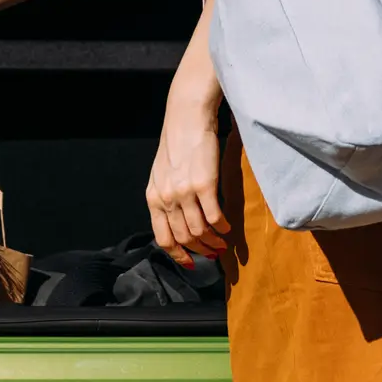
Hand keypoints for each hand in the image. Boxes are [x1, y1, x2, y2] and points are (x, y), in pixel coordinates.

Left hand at [146, 89, 227, 264]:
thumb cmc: (177, 145)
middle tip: (213, 252)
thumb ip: (166, 199)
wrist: (187, 119)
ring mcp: (184, 192)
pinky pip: (214, 216)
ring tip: (222, 241)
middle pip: (184, 237)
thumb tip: (179, 223)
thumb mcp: (162, 175)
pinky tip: (227, 227)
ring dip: (213, 241)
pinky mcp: (204, 184)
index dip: (178, 255)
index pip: (163, 238)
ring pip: (200, 230)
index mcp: (153, 198)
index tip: (191, 263)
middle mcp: (166, 198)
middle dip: (200, 250)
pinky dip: (222, 226)